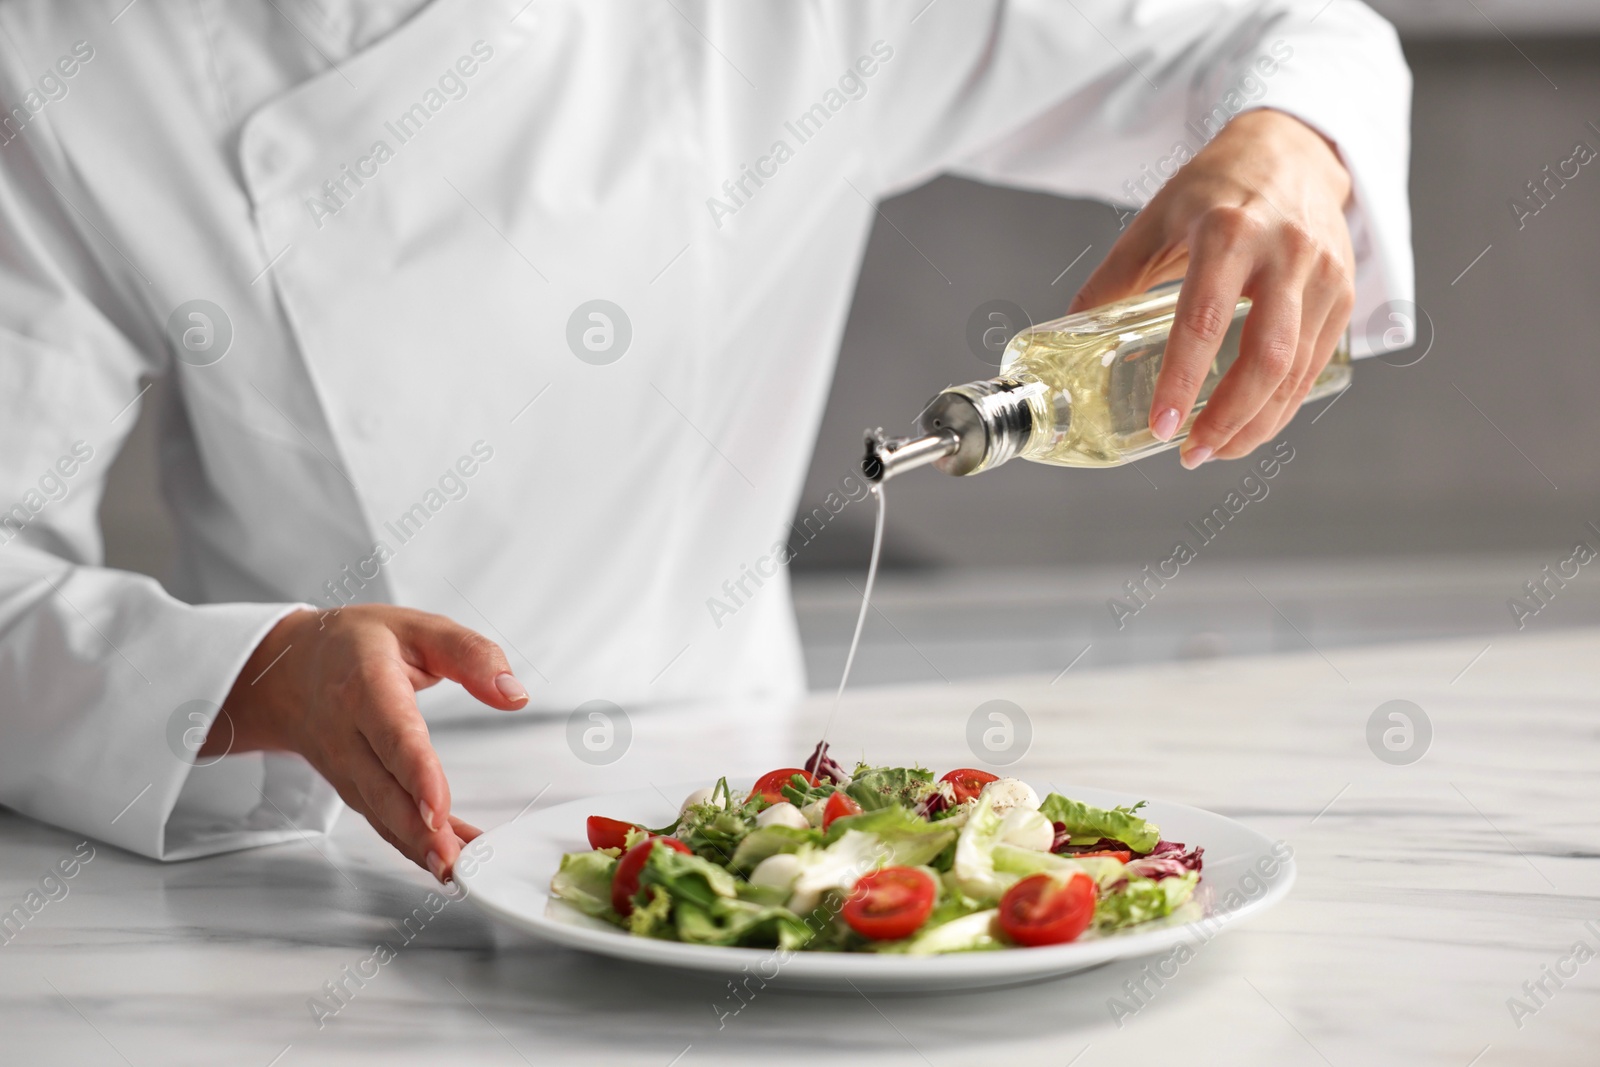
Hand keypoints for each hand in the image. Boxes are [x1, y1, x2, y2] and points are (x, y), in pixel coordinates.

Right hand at [206, 605, 530, 880]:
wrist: (286, 668)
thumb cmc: (356, 644)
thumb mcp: (419, 627)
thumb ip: (471, 655)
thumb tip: (515, 694)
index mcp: (365, 686)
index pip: (393, 736)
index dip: (416, 775)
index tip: (439, 809)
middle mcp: (347, 734)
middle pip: (383, 790)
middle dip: (417, 832)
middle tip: (453, 863)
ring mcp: (345, 768)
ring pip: (382, 814)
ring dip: (418, 847)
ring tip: (459, 872)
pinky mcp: (353, 788)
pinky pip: (384, 820)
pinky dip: (415, 844)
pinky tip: (452, 859)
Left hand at [1068, 108, 1354, 467]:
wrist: (1294, 148)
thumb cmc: (1218, 185)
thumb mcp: (1157, 218)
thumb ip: (1115, 276)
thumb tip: (1069, 328)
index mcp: (1229, 232)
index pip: (1203, 319)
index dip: (1183, 380)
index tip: (1163, 425)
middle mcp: (1285, 253)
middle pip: (1266, 356)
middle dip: (1230, 418)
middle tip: (1192, 454)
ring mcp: (1324, 274)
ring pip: (1297, 369)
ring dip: (1258, 423)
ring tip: (1216, 451)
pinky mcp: (1345, 291)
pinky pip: (1315, 363)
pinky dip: (1283, 403)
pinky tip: (1252, 424)